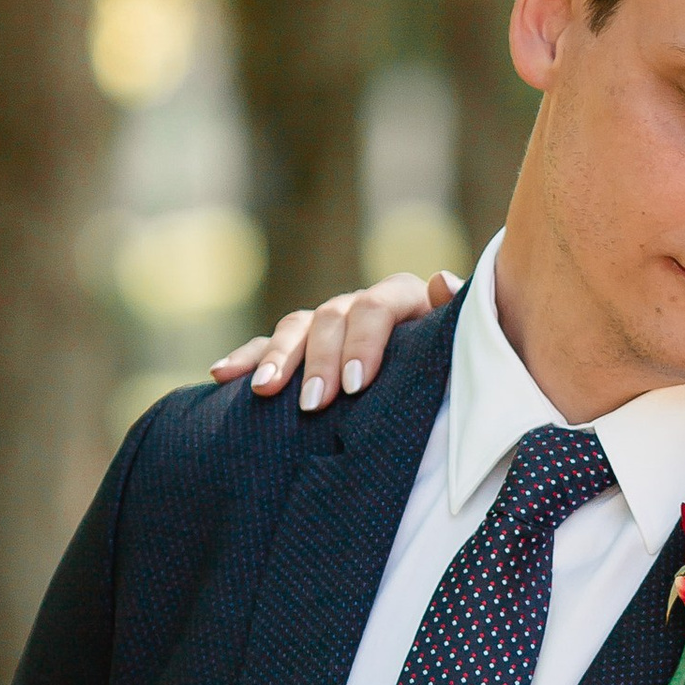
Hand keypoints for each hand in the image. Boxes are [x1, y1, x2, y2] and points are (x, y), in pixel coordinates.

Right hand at [210, 269, 460, 412]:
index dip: (364, 342)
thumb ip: (455, 317)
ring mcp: (329, 324)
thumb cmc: (456, 367)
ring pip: (296, 329)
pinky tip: (221, 374)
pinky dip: (246, 358)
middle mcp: (360, 305)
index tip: (356, 385)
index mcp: (402, 299)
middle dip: (319, 361)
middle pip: (331, 318)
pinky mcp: (302, 347)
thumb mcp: (462, 345)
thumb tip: (442, 280)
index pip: (377, 307)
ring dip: (276, 359)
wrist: (442, 385)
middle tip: (315, 404)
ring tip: (263, 393)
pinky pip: (267, 347)